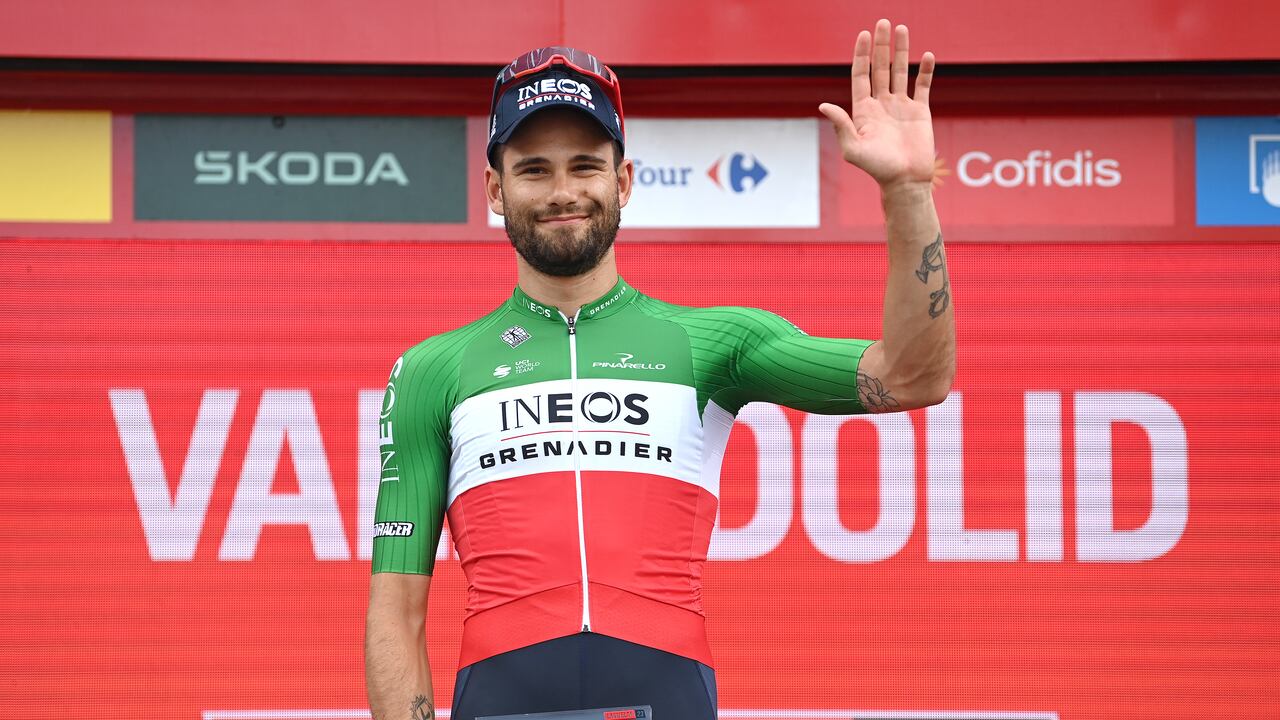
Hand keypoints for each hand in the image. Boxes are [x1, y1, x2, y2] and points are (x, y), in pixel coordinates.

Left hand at [818, 19, 936, 190]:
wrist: (905, 181)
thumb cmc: (877, 169)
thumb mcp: (853, 148)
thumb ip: (841, 125)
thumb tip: (823, 105)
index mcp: (864, 110)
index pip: (860, 75)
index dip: (861, 55)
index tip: (863, 34)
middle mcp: (881, 104)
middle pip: (880, 68)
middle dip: (880, 45)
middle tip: (882, 22)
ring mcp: (901, 106)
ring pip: (901, 72)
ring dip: (901, 51)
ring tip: (901, 29)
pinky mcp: (921, 112)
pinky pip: (923, 86)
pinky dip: (925, 71)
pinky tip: (925, 55)